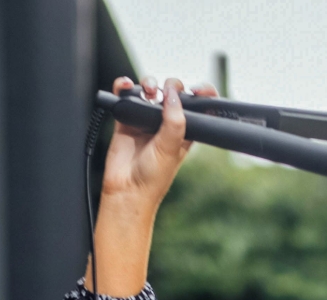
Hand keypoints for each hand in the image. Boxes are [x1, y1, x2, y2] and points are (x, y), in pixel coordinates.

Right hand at [86, 77, 216, 296]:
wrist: (127, 190)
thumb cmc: (153, 178)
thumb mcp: (171, 148)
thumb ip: (174, 120)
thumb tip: (173, 95)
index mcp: (184, 130)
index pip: (197, 105)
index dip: (201, 93)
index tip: (198, 89)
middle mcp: (166, 123)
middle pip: (172, 91)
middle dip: (170, 85)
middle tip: (165, 93)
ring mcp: (146, 119)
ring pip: (150, 89)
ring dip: (149, 83)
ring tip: (147, 92)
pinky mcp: (127, 118)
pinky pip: (126, 95)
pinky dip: (125, 86)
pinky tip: (126, 86)